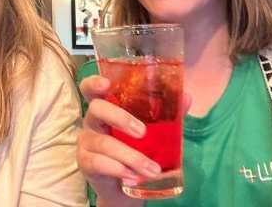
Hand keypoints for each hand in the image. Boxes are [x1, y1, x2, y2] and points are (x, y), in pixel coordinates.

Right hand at [77, 75, 190, 206]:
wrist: (127, 187)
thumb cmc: (138, 151)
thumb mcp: (153, 132)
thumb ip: (167, 115)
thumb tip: (186, 97)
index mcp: (106, 108)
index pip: (91, 89)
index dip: (94, 83)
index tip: (106, 83)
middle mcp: (92, 121)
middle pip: (97, 109)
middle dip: (121, 118)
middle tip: (143, 132)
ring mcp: (86, 142)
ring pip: (104, 143)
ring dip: (131, 156)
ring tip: (153, 169)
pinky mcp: (85, 163)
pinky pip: (98, 163)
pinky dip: (119, 169)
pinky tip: (134, 176)